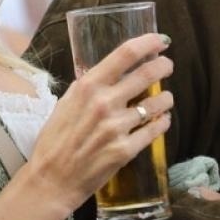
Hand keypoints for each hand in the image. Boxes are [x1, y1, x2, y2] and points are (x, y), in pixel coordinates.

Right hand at [24, 33, 172, 210]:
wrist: (52, 180)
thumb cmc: (55, 141)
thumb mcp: (65, 104)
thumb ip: (87, 88)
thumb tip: (108, 73)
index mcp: (87, 87)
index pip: (125, 54)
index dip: (148, 43)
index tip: (160, 40)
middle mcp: (104, 103)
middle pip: (147, 74)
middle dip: (163, 66)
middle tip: (167, 65)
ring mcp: (117, 127)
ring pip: (156, 103)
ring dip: (165, 98)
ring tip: (165, 98)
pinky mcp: (126, 150)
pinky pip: (154, 130)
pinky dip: (162, 122)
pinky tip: (162, 120)